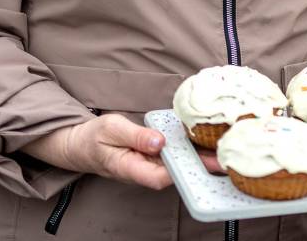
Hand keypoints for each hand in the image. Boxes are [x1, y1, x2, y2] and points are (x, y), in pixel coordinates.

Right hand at [22, 114, 222, 189]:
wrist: (81, 144)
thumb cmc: (94, 138)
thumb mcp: (111, 129)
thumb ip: (135, 136)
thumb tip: (158, 142)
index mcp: (130, 168)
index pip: (160, 176)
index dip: (182, 169)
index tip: (202, 160)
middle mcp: (143, 171)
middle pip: (175, 173)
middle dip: (200, 165)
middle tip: (225, 156)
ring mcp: (149, 166)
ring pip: (177, 165)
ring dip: (199, 158)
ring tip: (225, 148)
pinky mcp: (154, 157)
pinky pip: (173, 157)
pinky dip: (189, 150)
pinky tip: (207, 142)